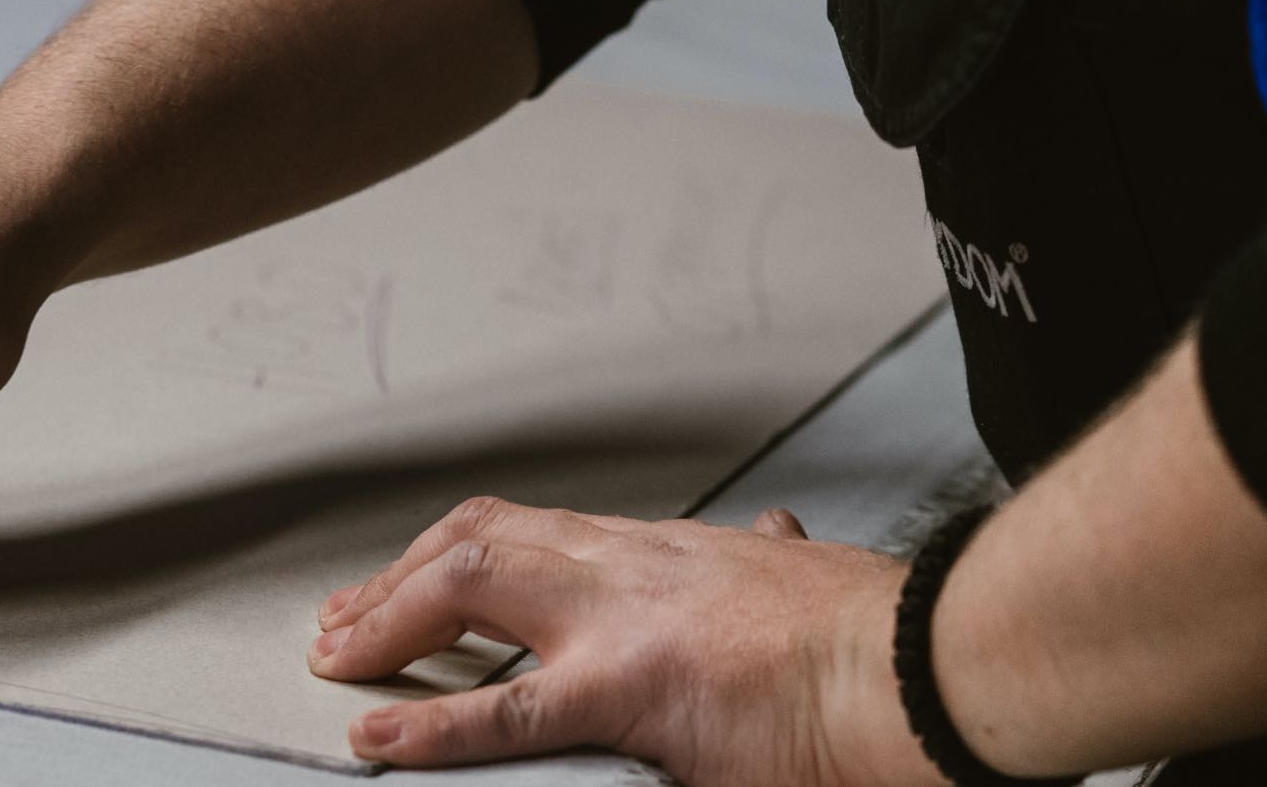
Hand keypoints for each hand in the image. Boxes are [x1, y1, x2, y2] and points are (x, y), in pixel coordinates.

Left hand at [308, 497, 944, 785]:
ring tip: (333, 659)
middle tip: (340, 621)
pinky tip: (379, 735)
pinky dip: (431, 721)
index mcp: (662, 554)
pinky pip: (507, 707)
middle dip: (395, 581)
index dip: (448, 554)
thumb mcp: (804, 580)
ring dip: (389, 622)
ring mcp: (626, 623)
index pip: (527, 531)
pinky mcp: (638, 689)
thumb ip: (766, 563)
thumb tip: (770, 540)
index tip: (403, 582)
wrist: (933, 666)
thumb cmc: (880, 636)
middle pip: (478, 542)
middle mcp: (629, 567)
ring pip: (472, 587)